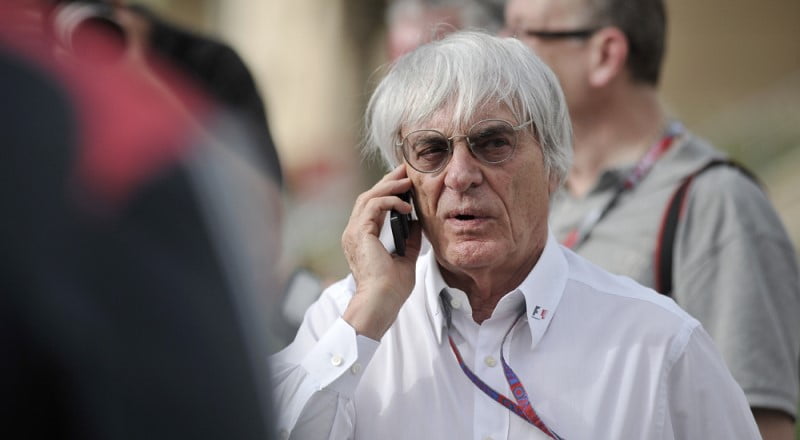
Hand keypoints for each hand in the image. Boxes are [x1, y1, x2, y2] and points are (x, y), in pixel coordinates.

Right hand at [341, 165, 421, 339]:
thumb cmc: (391, 288)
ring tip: (407, 181)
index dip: (388, 192)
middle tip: (406, 170)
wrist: (381, 302)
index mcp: (362, 238)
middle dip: (388, 181)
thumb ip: (410, 239)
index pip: (371, 206)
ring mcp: (354, 232)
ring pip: (368, 197)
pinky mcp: (360, 234)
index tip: (405, 183)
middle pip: (368, 196)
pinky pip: (373, 206)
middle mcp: (354, 233)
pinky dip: (390, 201)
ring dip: (389, 186)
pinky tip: (406, 206)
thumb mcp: (406, 257)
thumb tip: (418, 222)